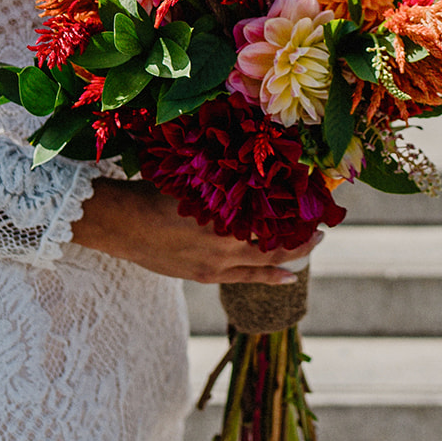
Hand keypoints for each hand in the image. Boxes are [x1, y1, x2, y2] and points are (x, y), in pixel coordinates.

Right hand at [70, 177, 322, 284]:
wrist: (120, 225)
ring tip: (310, 249)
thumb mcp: (194, 180)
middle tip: (321, 230)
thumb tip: (251, 163)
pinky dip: (268, 275)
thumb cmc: (154, 193)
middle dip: (301, 239)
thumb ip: (223, 181)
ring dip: (288, 257)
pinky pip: (245, 277)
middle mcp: (223, 246)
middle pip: (273, 245)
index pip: (272, 220)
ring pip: (263, 265)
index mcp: (223, 219)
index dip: (296, 215)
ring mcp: (214, 266)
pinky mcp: (204, 276)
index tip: (314, 203)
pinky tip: (287, 276)